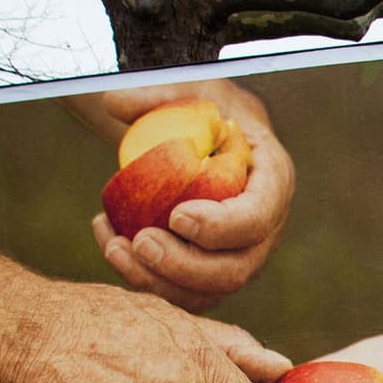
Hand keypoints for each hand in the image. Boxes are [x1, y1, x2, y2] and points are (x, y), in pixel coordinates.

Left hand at [87, 80, 294, 310]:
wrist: (203, 137)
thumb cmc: (201, 110)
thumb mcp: (187, 88)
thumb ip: (155, 93)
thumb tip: (116, 105)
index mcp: (272, 181)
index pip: (258, 217)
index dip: (222, 226)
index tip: (176, 216)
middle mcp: (264, 229)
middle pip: (236, 269)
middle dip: (186, 266)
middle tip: (139, 241)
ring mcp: (238, 255)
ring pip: (209, 292)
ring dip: (159, 282)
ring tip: (114, 247)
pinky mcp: (209, 271)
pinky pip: (183, 294)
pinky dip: (144, 281)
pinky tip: (109, 244)